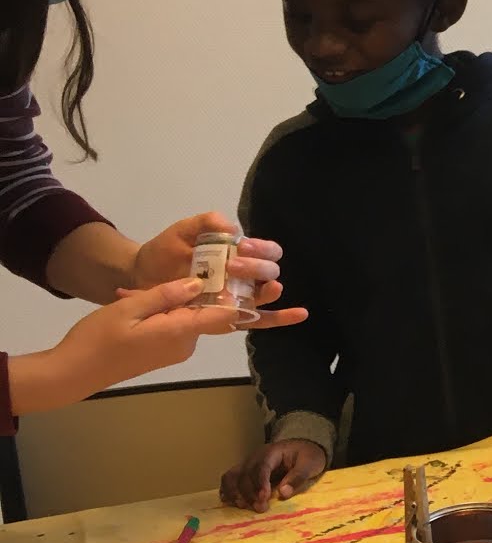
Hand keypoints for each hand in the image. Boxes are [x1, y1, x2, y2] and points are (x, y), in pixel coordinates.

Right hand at [56, 279, 238, 393]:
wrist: (74, 372)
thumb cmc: (98, 338)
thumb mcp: (129, 307)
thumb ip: (165, 295)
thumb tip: (198, 283)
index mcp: (181, 332)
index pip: (224, 314)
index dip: (233, 294)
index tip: (228, 272)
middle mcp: (186, 345)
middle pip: (203, 311)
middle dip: (185, 292)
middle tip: (150, 282)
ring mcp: (177, 351)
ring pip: (186, 317)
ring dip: (165, 302)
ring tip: (130, 296)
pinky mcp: (165, 353)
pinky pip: (174, 326)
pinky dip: (159, 314)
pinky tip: (132, 307)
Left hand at [132, 213, 308, 330]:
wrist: (141, 278)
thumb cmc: (164, 253)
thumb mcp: (182, 231)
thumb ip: (205, 223)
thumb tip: (232, 228)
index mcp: (237, 253)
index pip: (265, 249)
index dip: (261, 248)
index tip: (241, 247)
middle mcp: (244, 275)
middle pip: (269, 270)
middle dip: (257, 267)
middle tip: (234, 266)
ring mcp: (239, 296)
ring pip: (266, 293)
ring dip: (268, 289)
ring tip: (267, 287)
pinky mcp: (231, 316)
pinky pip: (260, 319)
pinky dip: (280, 318)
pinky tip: (300, 314)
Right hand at [219, 438, 329, 510]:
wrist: (301, 447)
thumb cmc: (307, 456)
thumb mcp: (310, 463)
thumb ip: (298, 477)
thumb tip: (283, 493)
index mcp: (271, 452)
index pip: (261, 467)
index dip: (260, 483)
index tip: (263, 498)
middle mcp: (255, 457)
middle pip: (244, 474)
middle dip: (249, 493)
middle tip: (260, 508)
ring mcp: (247, 464)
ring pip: (231, 476)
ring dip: (234, 493)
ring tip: (244, 507)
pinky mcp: (244, 472)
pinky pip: (229, 480)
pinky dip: (227, 491)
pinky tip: (232, 503)